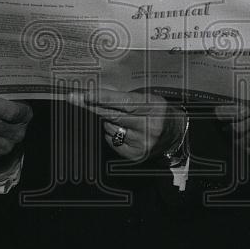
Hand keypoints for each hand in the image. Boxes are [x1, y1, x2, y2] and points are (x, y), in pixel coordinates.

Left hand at [68, 88, 183, 161]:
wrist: (175, 134)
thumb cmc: (158, 111)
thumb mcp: (149, 98)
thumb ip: (126, 97)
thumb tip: (98, 93)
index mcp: (153, 107)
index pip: (124, 102)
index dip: (103, 98)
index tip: (85, 95)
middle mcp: (148, 126)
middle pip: (112, 116)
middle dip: (92, 106)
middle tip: (74, 98)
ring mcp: (142, 142)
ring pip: (110, 128)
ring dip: (106, 121)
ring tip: (119, 118)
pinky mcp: (136, 155)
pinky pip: (112, 142)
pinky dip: (111, 134)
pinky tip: (122, 130)